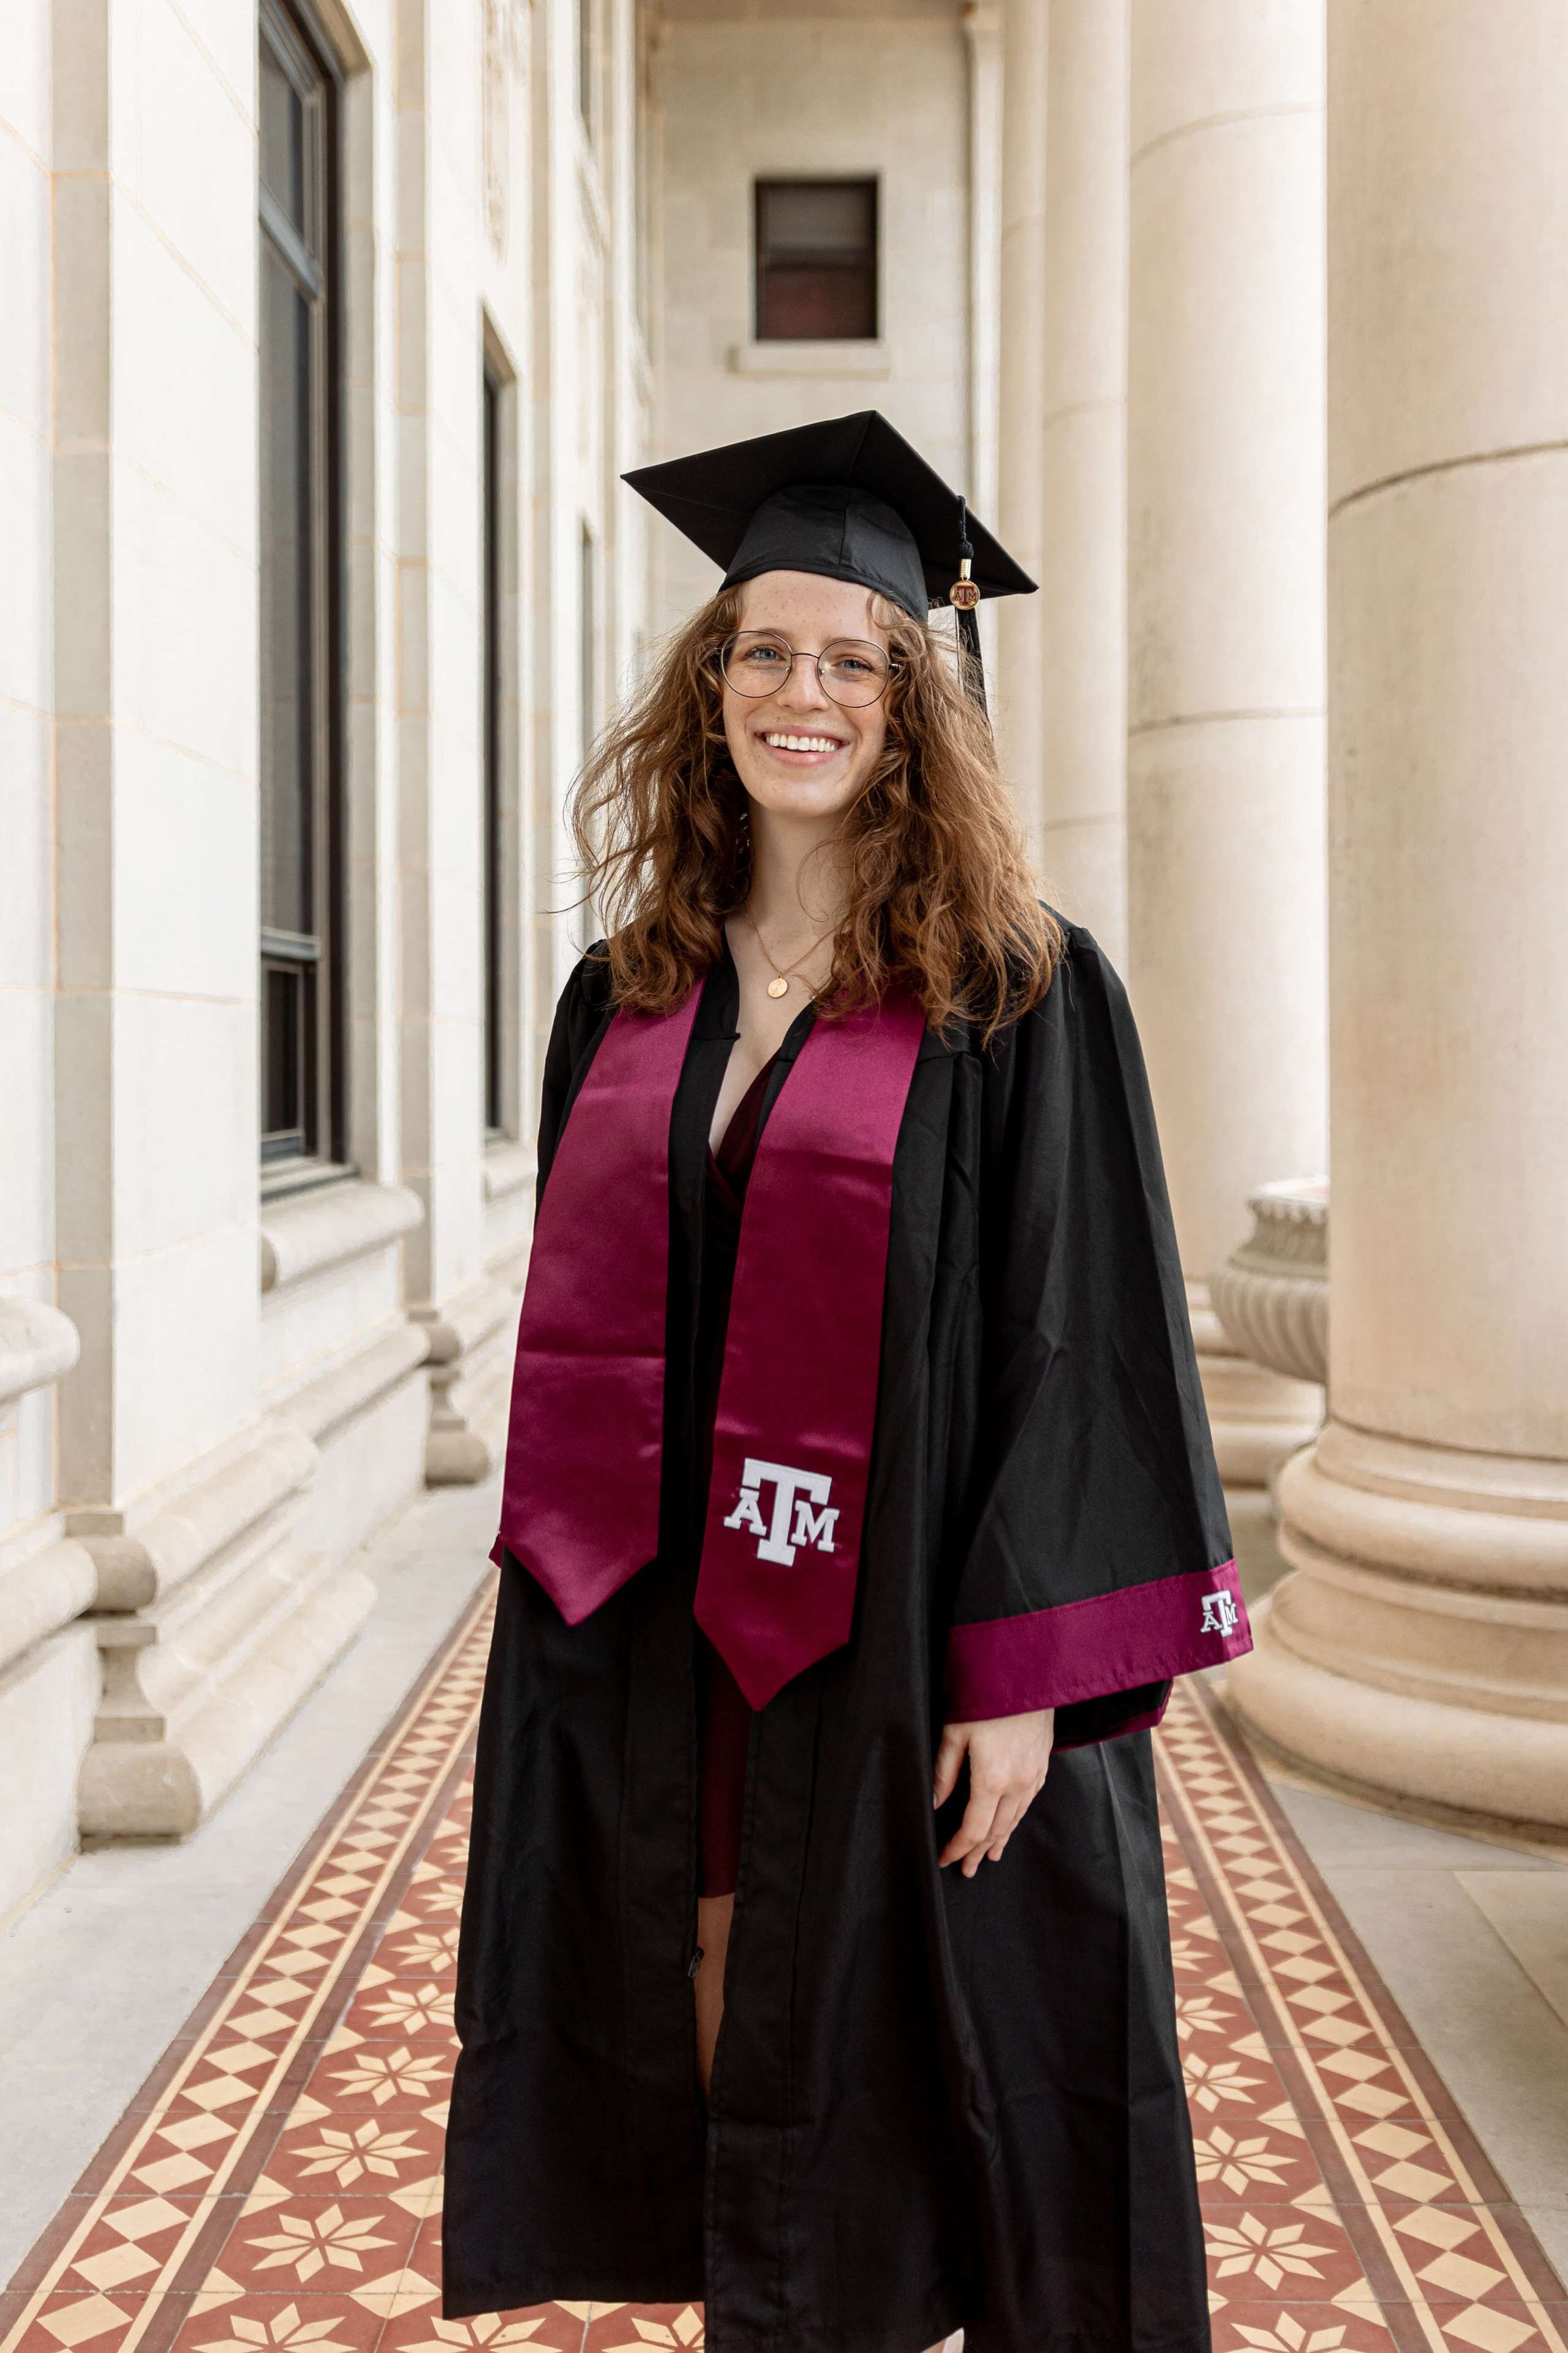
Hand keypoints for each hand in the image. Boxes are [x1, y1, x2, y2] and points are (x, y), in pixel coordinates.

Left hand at [933, 1709, 1054, 1876]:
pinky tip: (1011, 1822)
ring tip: (988, 1856)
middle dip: (977, 1851)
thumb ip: (944, 1772)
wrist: (1027, 1669)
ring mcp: (1035, 1774)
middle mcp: (1018, 1783)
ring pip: (1016, 1818)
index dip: (958, 1848)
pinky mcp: (1044, 1762)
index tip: (944, 1859)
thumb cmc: (986, 1696)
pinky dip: (1016, 1818)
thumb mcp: (955, 1731)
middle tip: (966, 1869)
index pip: (974, 1829)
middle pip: (997, 1830)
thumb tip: (935, 1805)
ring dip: (1000, 1839)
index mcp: (992, 1779)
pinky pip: (1029, 1801)